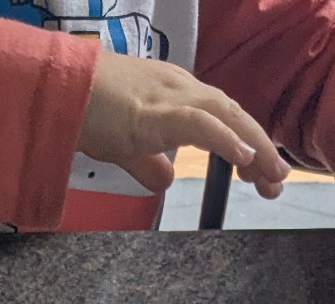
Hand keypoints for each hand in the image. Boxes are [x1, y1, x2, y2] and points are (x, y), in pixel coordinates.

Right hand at [79, 50, 288, 199]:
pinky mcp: (156, 109)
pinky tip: (243, 157)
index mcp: (177, 95)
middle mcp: (181, 88)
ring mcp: (170, 95)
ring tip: (271, 175)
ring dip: (253, 145)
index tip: (261, 175)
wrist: (58, 92)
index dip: (247, 144)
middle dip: (261, 149)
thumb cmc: (85, 112)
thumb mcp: (125, 146)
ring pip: (226, 114)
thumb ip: (148, 164)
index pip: (223, 117)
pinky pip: (200, 122)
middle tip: (277, 184)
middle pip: (233, 114)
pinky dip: (225, 139)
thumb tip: (165, 181)